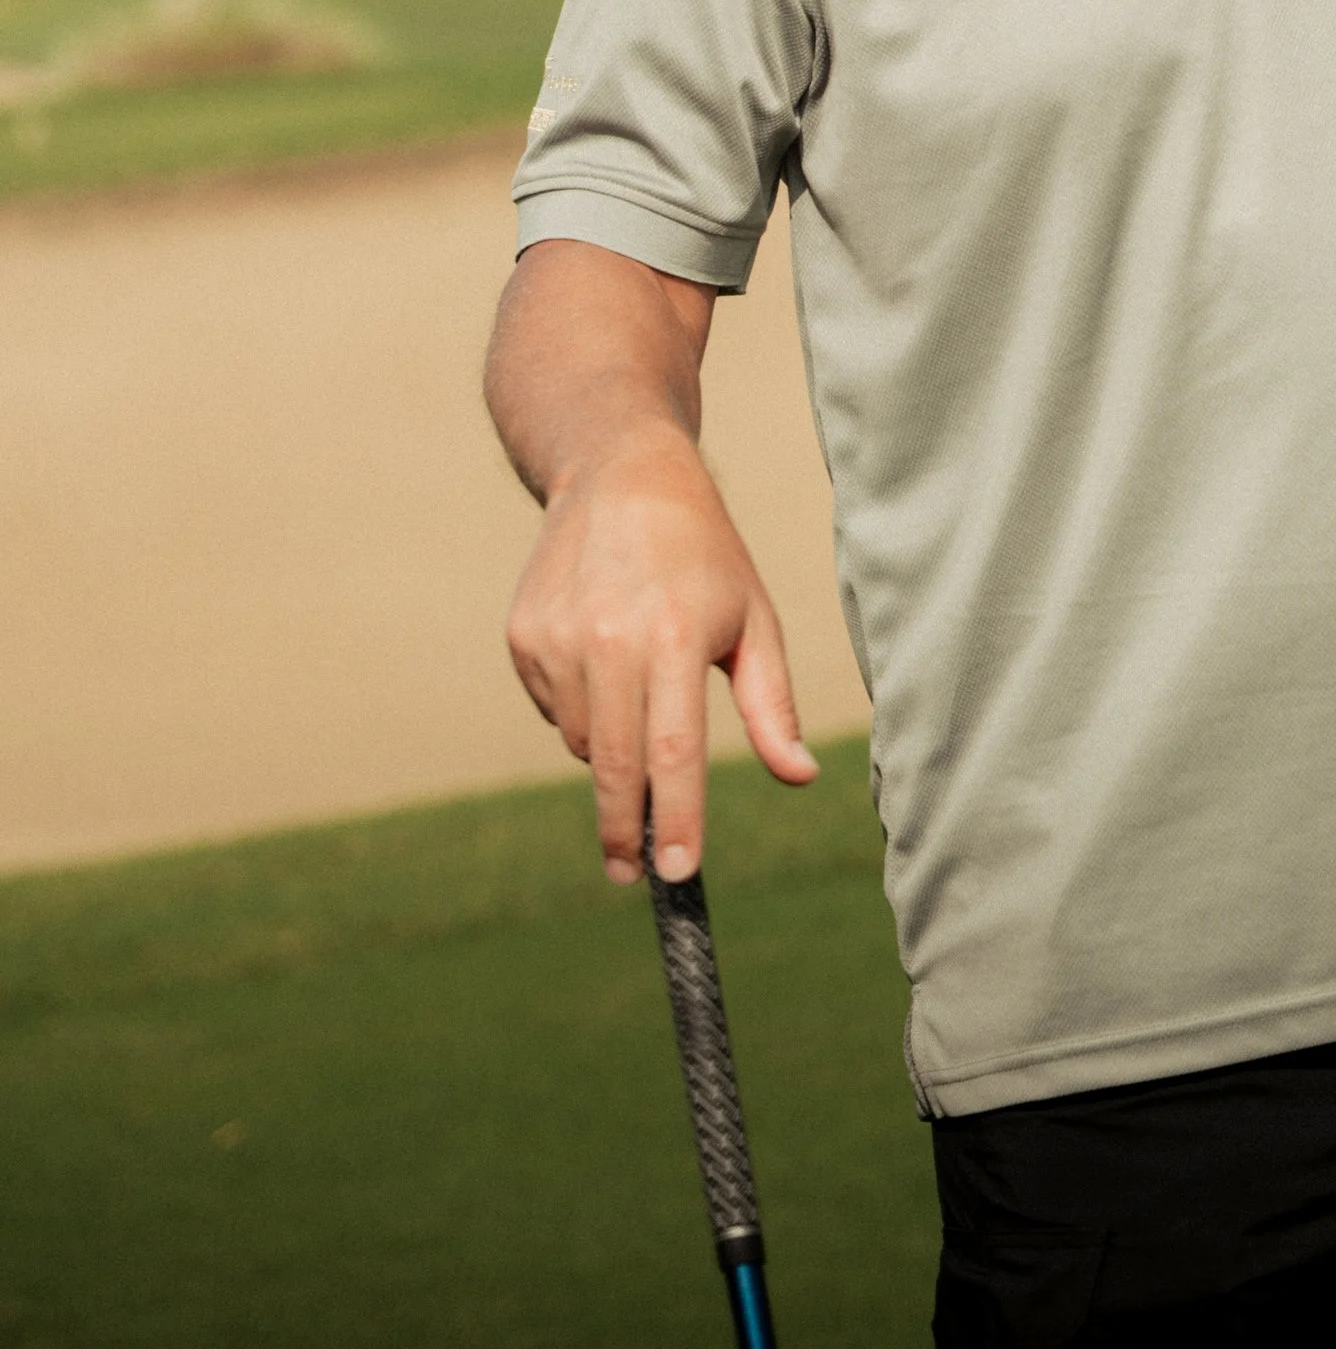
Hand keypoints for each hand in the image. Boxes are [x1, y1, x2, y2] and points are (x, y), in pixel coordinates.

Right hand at [504, 422, 817, 884]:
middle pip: (615, 766)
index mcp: (675, 636)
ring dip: (610, 752)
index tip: (678, 874)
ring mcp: (558, 638)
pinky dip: (579, 711)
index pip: (673, 751)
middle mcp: (609, 638)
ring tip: (639, 694)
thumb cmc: (704, 554)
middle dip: (627, 831)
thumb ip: (772, 706)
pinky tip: (602, 660)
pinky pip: (552, 710)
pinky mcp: (523, 637)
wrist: (619, 475)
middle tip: (634, 873)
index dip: (675, 819)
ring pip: (582, 742)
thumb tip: (800, 777)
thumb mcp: (753, 618)